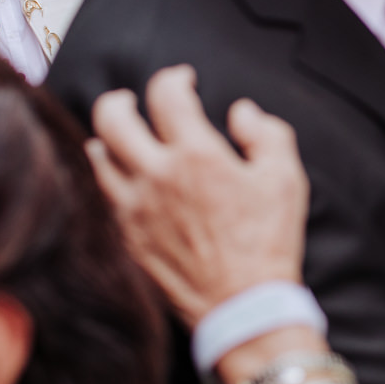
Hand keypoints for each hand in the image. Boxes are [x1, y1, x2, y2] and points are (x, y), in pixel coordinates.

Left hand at [86, 65, 309, 325]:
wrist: (243, 305)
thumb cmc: (269, 242)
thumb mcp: (287, 179)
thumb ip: (266, 133)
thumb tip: (241, 112)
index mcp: (197, 155)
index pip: (166, 95)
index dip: (174, 78)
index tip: (184, 80)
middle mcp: (156, 177)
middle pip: (112, 117)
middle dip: (120, 99)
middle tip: (133, 101)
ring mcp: (135, 209)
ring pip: (98, 156)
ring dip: (107, 137)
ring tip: (120, 136)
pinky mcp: (128, 237)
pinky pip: (105, 196)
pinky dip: (108, 177)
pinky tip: (121, 177)